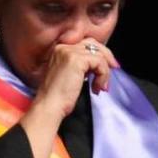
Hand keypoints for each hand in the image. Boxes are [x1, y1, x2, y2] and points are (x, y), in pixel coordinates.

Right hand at [19, 39, 118, 157]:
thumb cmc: (53, 107)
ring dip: (105, 70)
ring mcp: (66, 53)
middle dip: (106, 57)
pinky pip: (98, 61)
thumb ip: (76, 76)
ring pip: (98, 52)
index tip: (105, 72)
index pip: (83, 44)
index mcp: (56, 53)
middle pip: (93, 43)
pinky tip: (98, 90)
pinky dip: (103, 75)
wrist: (46, 114)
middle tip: (112, 73)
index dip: (97, 54)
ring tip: (101, 88)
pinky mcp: (74, 62)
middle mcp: (60, 49)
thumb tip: (93, 76)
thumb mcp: (67, 87)